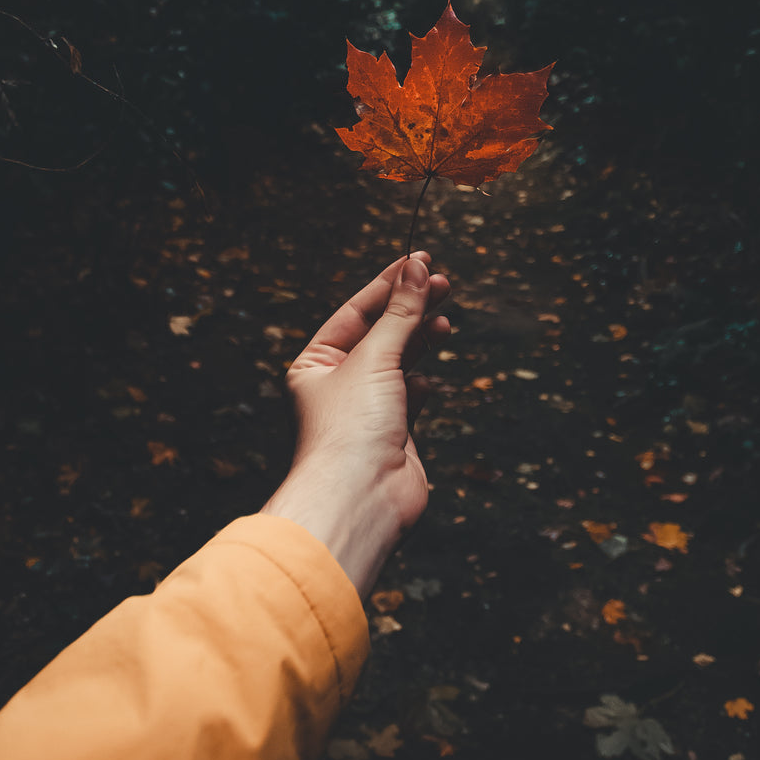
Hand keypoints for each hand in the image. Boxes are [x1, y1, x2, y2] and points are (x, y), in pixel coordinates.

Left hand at [259, 251, 450, 598]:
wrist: (361, 500)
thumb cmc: (351, 429)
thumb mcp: (376, 356)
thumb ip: (401, 311)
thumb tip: (416, 266)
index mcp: (315, 364)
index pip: (356, 311)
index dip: (389, 284)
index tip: (420, 260)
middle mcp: (336, 385)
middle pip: (379, 334)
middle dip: (410, 308)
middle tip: (442, 283)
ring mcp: (364, 411)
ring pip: (397, 364)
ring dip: (419, 341)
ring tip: (444, 319)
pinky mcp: (391, 435)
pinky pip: (409, 399)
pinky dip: (421, 385)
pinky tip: (428, 378)